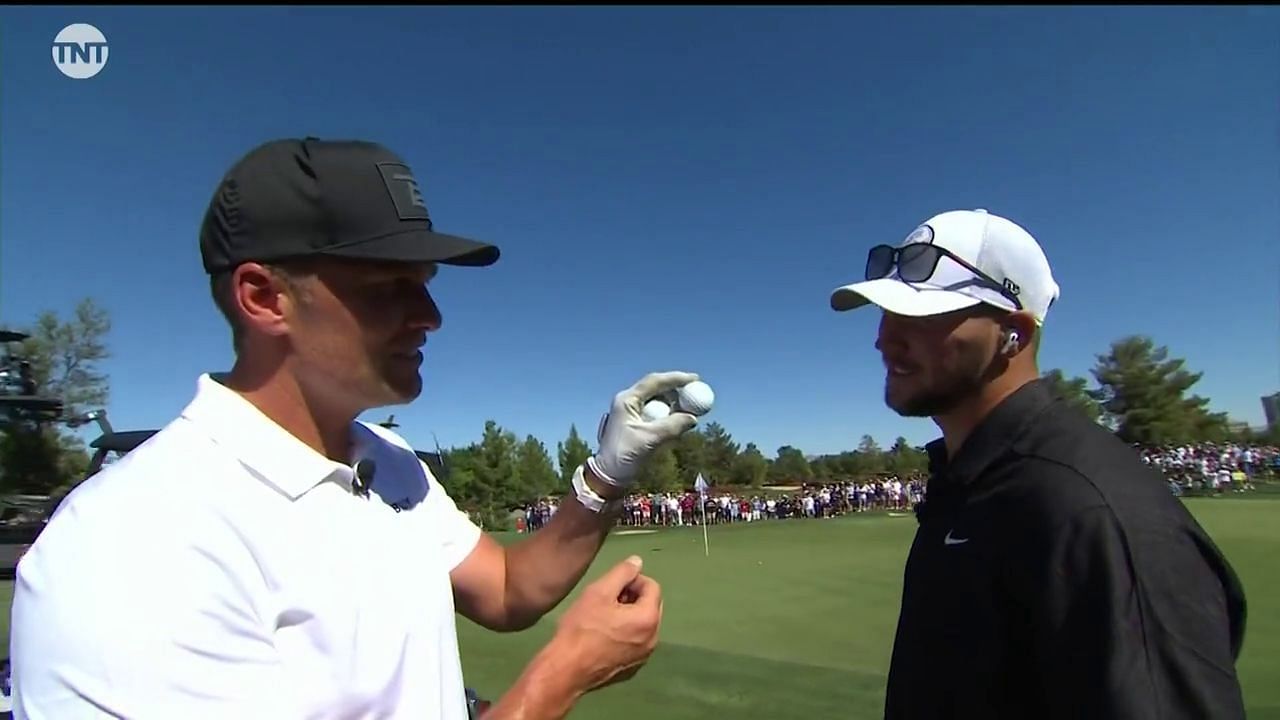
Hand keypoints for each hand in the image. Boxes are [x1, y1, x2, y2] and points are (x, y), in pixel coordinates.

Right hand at [549, 555, 662, 691]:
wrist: (566, 669)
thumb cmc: (582, 627)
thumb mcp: (599, 592)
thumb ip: (622, 573)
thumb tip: (637, 562)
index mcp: (648, 618)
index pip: (652, 587)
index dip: (633, 579)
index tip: (612, 585)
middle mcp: (653, 638)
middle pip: (650, 606)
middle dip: (633, 597)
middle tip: (607, 599)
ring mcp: (643, 656)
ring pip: (643, 625)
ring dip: (629, 615)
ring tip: (604, 617)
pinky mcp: (632, 669)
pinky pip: (636, 643)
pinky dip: (626, 634)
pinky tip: (604, 636)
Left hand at [587, 371, 699, 487]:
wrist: (608, 475)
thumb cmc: (624, 456)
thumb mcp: (650, 439)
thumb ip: (673, 426)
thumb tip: (693, 418)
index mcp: (627, 400)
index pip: (654, 382)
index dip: (676, 378)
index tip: (695, 379)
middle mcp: (628, 402)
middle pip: (656, 389)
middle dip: (677, 391)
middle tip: (695, 394)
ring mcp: (631, 412)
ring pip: (657, 401)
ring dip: (674, 404)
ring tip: (690, 410)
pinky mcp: (635, 423)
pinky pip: (655, 413)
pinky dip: (668, 415)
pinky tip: (678, 421)